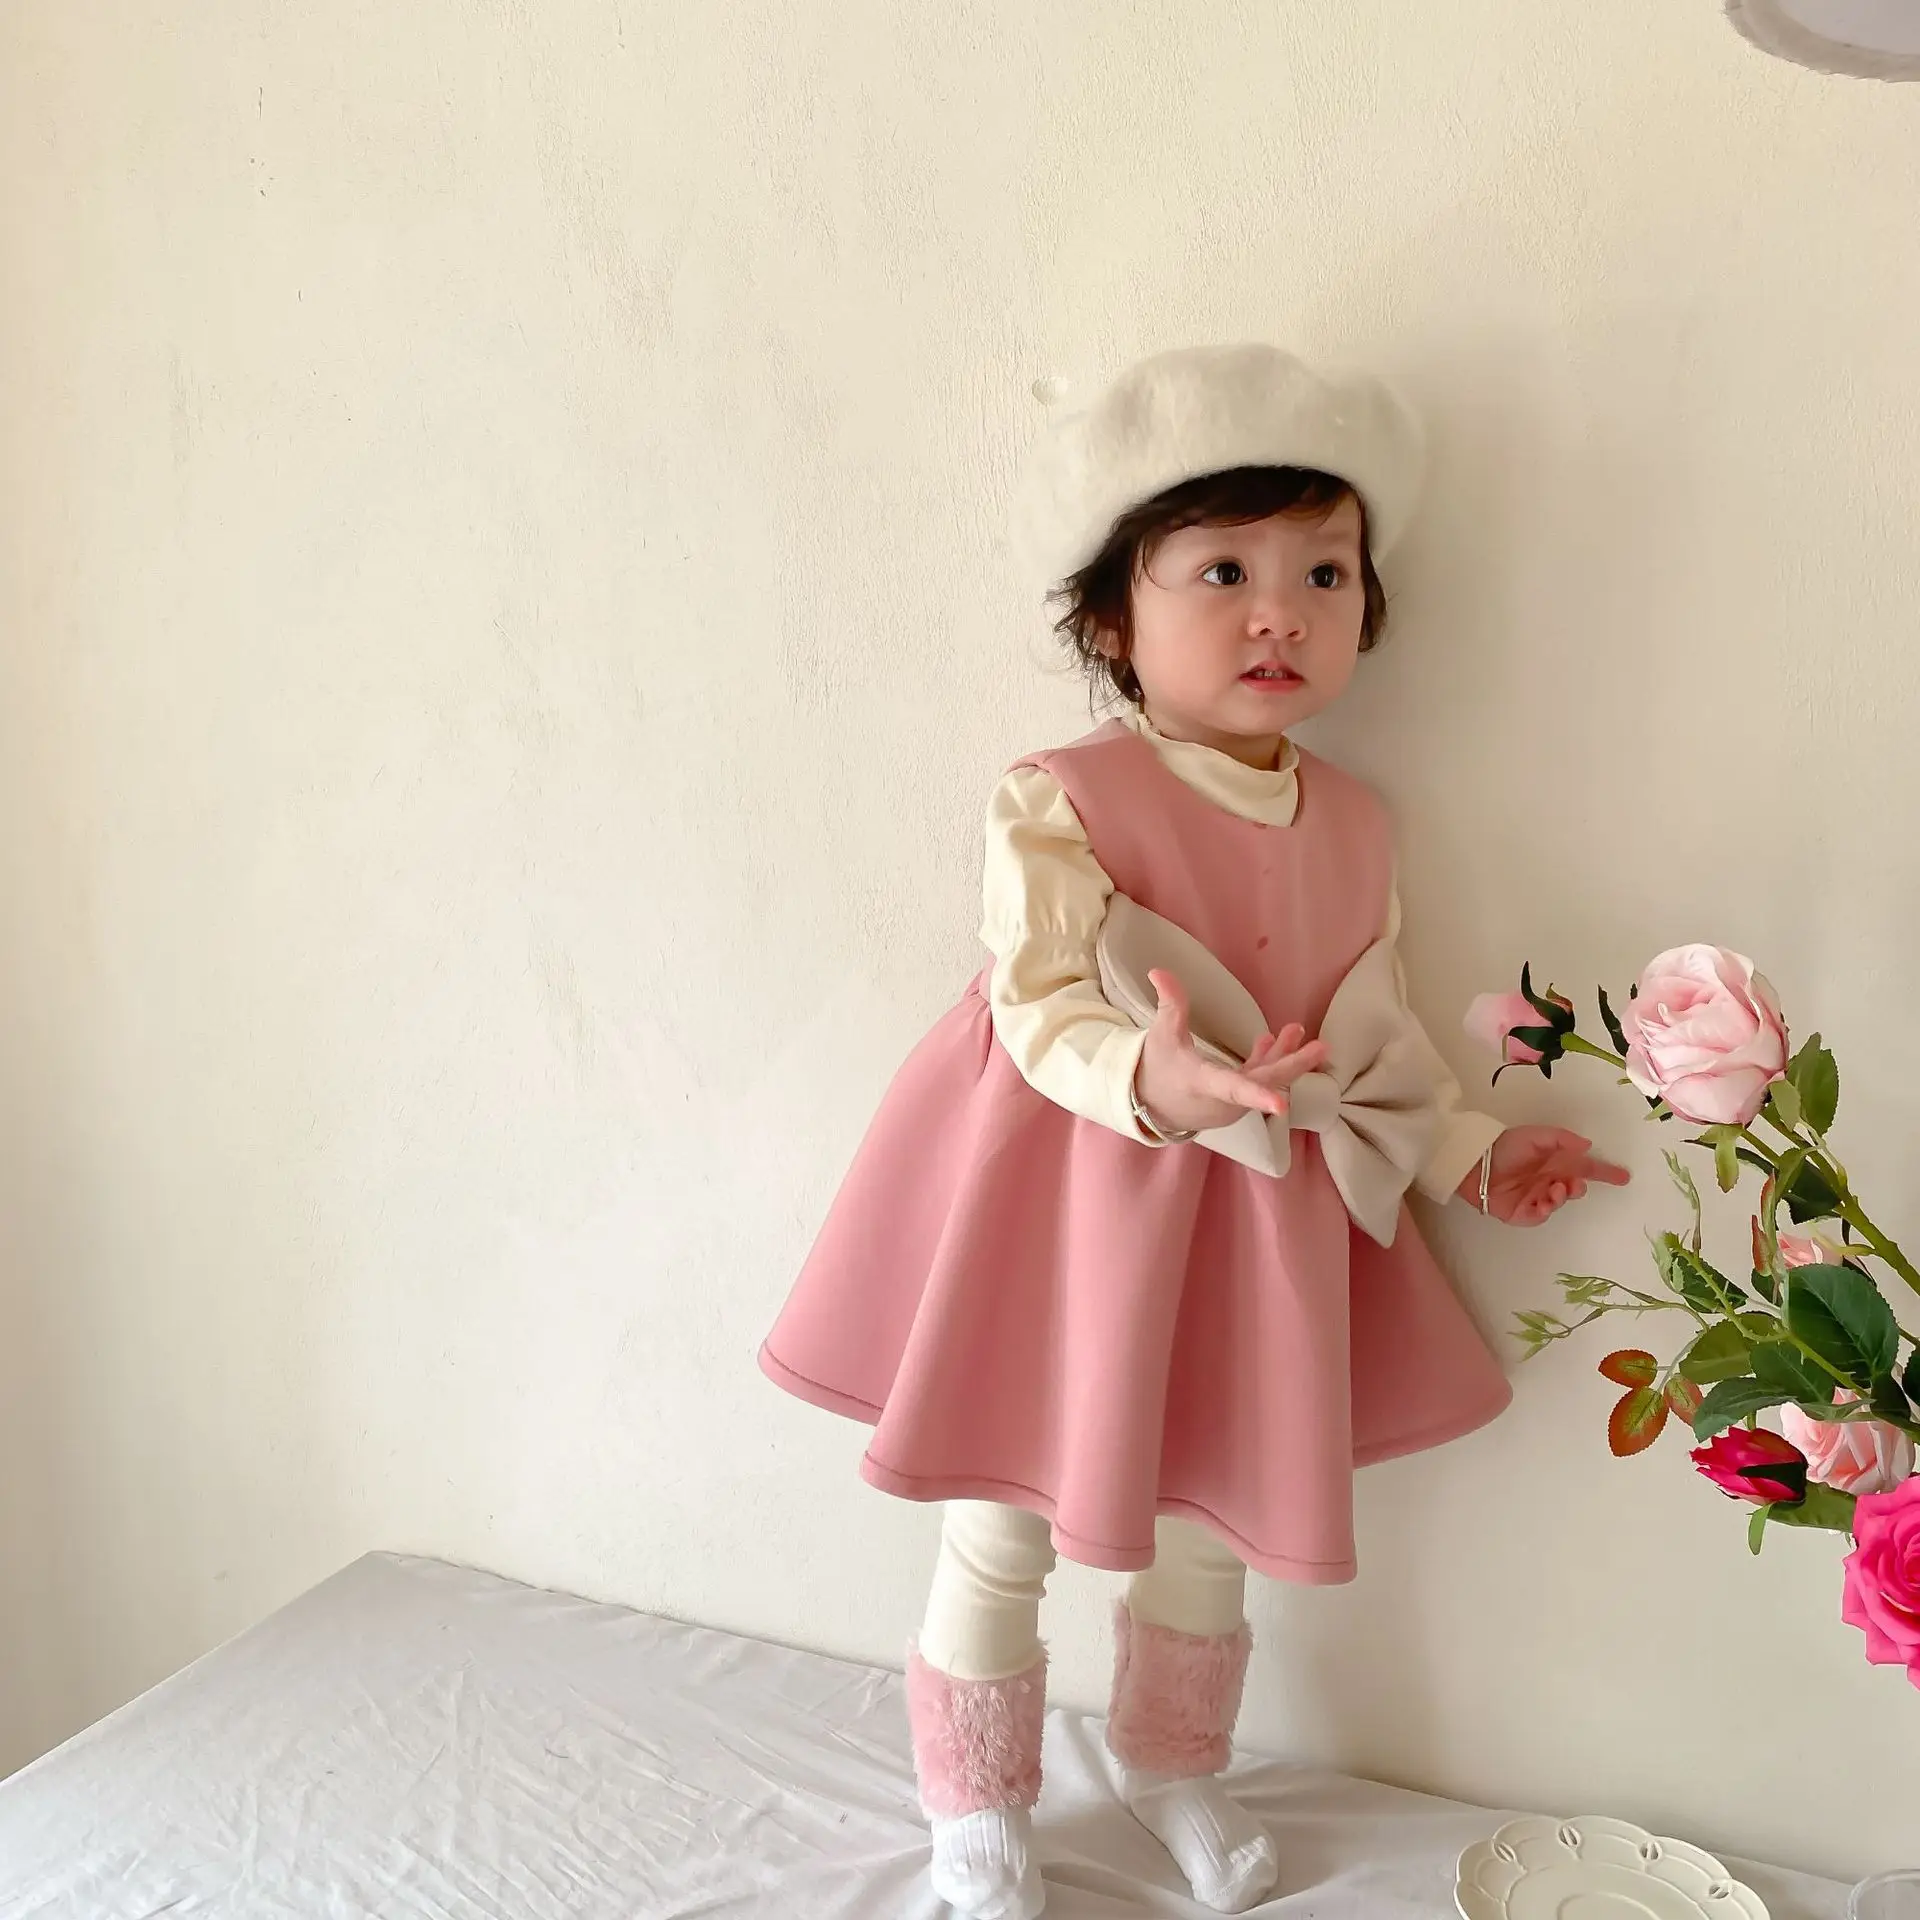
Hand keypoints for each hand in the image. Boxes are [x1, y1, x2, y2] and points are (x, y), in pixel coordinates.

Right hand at [1133, 969, 1329, 1137]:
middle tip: (1320, 1047)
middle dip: (1293, 1064)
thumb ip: (1168, 1005)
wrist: (1150, 1106)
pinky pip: (1257, 1080)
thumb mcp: (1161, 1036)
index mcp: (1203, 1084)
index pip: (1231, 1089)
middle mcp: (1224, 1100)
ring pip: (1264, 1079)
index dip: (1257, 1096)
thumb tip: (1158, 970)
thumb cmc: (1157, 1071)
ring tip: (1297, 1030)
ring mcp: (1233, 1103)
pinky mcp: (1235, 1101)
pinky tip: (1274, 1039)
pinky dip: (1267, 1061)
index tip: (1281, 1106)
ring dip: (1283, 1056)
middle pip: (1263, 1082)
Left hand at [1459, 1125, 1630, 1225]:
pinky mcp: (1522, 1212)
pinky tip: (1543, 1203)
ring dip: (1561, 1196)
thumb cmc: (1505, 1145)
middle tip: (1574, 1184)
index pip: (1585, 1168)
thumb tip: (1587, 1146)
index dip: (1605, 1173)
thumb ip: (1562, 1139)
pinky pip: (1539, 1216)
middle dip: (1579, 1188)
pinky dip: (1545, 1211)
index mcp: (1555, 1162)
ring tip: (1554, 1189)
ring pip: (1559, 1202)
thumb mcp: (1536, 1136)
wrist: (1475, 1161)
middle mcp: (1549, 1180)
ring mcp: (1536, 1197)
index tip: (1624, 1176)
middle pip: (1574, 1188)